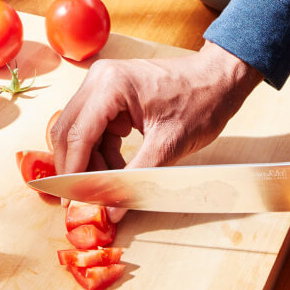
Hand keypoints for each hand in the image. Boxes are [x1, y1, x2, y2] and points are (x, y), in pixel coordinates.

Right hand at [50, 41, 262, 220]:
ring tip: (108, 185)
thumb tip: (112, 210)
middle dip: (75, 167)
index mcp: (110, 86)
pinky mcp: (109, 93)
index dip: (72, 171)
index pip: (78, 135)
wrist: (220, 79)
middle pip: (69, 131)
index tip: (71, 201)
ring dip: (89, 161)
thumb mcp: (168, 145)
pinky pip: (94, 127)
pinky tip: (116, 169)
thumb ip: (136, 178)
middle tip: (81, 199)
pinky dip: (100, 151)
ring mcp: (102, 84)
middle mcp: (99, 79)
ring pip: (79, 131)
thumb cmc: (201, 103)